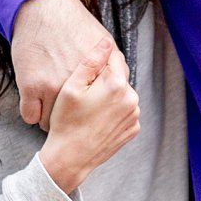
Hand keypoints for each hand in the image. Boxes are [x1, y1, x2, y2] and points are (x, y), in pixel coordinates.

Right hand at [10, 0, 123, 130]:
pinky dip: (33, 111)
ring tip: (49, 101)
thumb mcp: (105, 43)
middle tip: (64, 103)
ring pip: (49, 122)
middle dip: (69, 115)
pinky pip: (31, 116)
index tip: (81, 104)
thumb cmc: (73, 24)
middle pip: (73, 120)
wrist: (42, 8)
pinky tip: (36, 100)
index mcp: (99, 82)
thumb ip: (116, 66)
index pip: (97, 113)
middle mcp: (76, 87)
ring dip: (49, 116)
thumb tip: (122, 85)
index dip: (88, 109)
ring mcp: (51, 89)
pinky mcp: (29, 87)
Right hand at [40, 59, 139, 194]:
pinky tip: (98, 120)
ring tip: (90, 111)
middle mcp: (131, 99)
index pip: (113, 58)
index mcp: (116, 85)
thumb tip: (106, 42)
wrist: (70, 158)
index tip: (87, 76)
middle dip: (104, 81)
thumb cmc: (66, 122)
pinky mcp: (133, 129)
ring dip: (110, 97)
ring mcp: (134, 116)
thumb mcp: (72, 86)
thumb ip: (91, 60)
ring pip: (122, 94)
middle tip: (85, 97)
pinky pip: (124, 111)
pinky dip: (114, 112)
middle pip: (119, 77)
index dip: (98, 64)